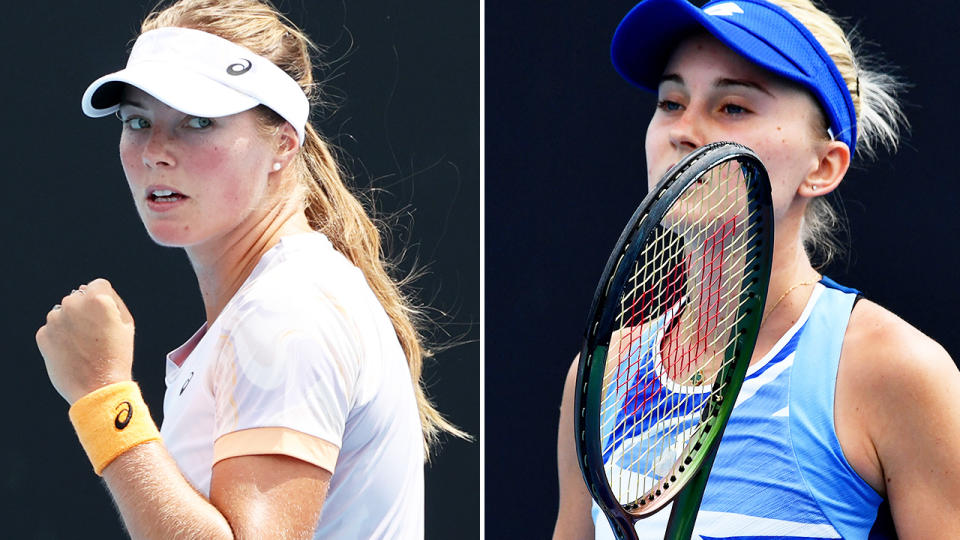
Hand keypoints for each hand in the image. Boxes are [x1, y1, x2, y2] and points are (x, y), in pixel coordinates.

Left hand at [36, 278, 135, 404]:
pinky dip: (60, 337)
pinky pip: (52, 329)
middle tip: (95, 334)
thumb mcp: (127, 325)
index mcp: (97, 299)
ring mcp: (55, 320)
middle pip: (78, 298)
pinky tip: (72, 351)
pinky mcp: (43, 335)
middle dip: (85, 311)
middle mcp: (73, 305)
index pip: (98, 285)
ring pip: (63, 313)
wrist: (98, 387)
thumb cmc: (117, 357)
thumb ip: (113, 300)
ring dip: (71, 323)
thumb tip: (95, 290)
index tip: (105, 318)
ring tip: (84, 344)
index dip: (104, 301)